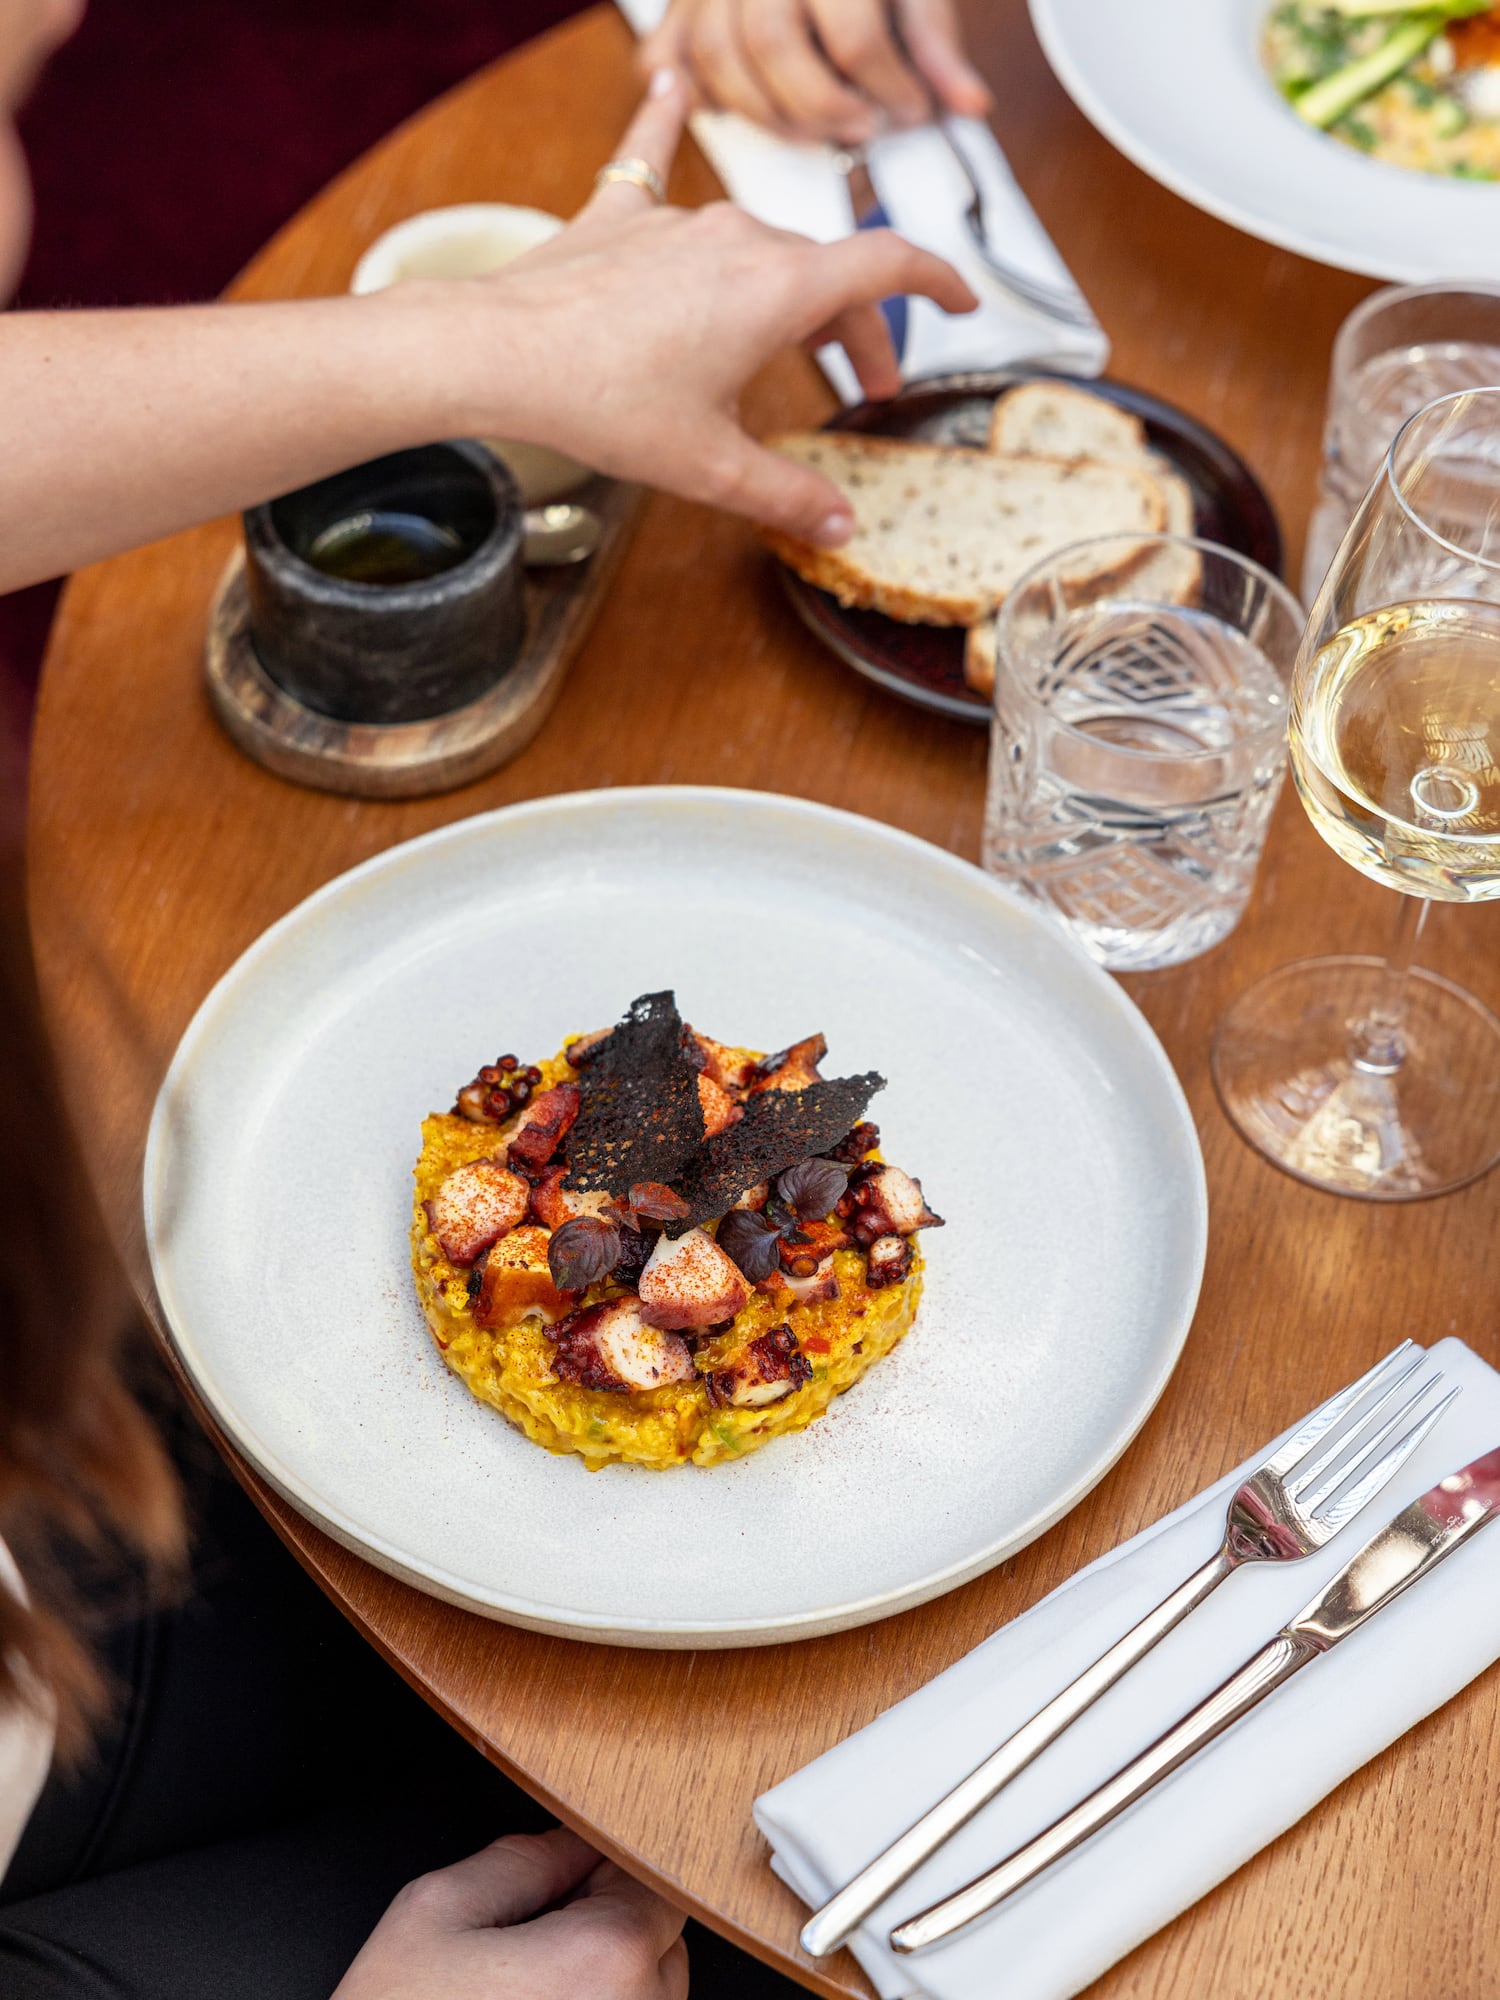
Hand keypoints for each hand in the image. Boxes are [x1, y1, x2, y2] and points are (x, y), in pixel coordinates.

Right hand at [331, 1827, 687, 1999]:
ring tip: (523, 1992)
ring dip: (604, 1979)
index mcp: (602, 1960)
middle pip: (658, 1940)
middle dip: (605, 1924)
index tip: (566, 1877)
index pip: (653, 1879)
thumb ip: (519, 1860)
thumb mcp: (434, 1912)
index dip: (603, 1868)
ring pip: (647, 1993)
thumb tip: (568, 1841)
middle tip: (530, 1941)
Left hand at [427, 70, 975, 544]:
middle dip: (856, 330)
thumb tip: (838, 524)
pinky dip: (667, 126)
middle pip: (827, 273)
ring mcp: (678, 222)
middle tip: (861, 384)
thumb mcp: (710, 467)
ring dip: (789, 289)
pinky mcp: (619, 217)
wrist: (500, 354)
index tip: (963, 301)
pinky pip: (652, 161)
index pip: (889, 266)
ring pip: (759, 246)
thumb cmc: (601, 400)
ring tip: (788, 341)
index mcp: (778, 289)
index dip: (939, 283)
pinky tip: (671, 81)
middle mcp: (738, 238)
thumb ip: (786, 494)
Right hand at [640, 0, 989, 143]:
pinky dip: (696, 95)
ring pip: (717, 57)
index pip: (852, 32)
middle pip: (771, 44)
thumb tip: (969, 104)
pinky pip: (666, 62)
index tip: (909, 111)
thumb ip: (933, 45)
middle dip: (821, 105)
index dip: (886, 86)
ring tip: (812, 126)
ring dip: (767, 112)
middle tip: (860, 126)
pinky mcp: (679, 8)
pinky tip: (736, 110)